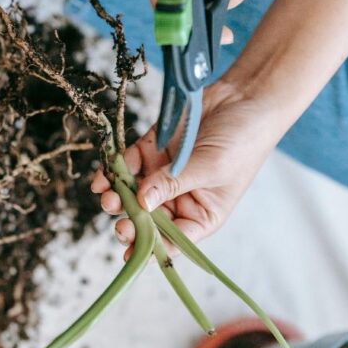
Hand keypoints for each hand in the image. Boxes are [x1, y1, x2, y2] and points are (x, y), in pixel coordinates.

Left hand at [91, 81, 282, 257]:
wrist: (245, 97)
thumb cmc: (243, 140)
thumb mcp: (211, 167)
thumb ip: (174, 183)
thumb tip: (143, 202)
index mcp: (201, 214)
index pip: (173, 239)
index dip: (152, 247)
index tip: (131, 251)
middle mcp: (179, 199)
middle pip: (146, 219)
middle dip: (130, 221)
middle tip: (118, 221)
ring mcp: (162, 174)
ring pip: (132, 194)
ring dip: (117, 198)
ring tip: (107, 196)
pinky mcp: (150, 150)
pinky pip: (127, 166)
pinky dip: (113, 172)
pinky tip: (102, 178)